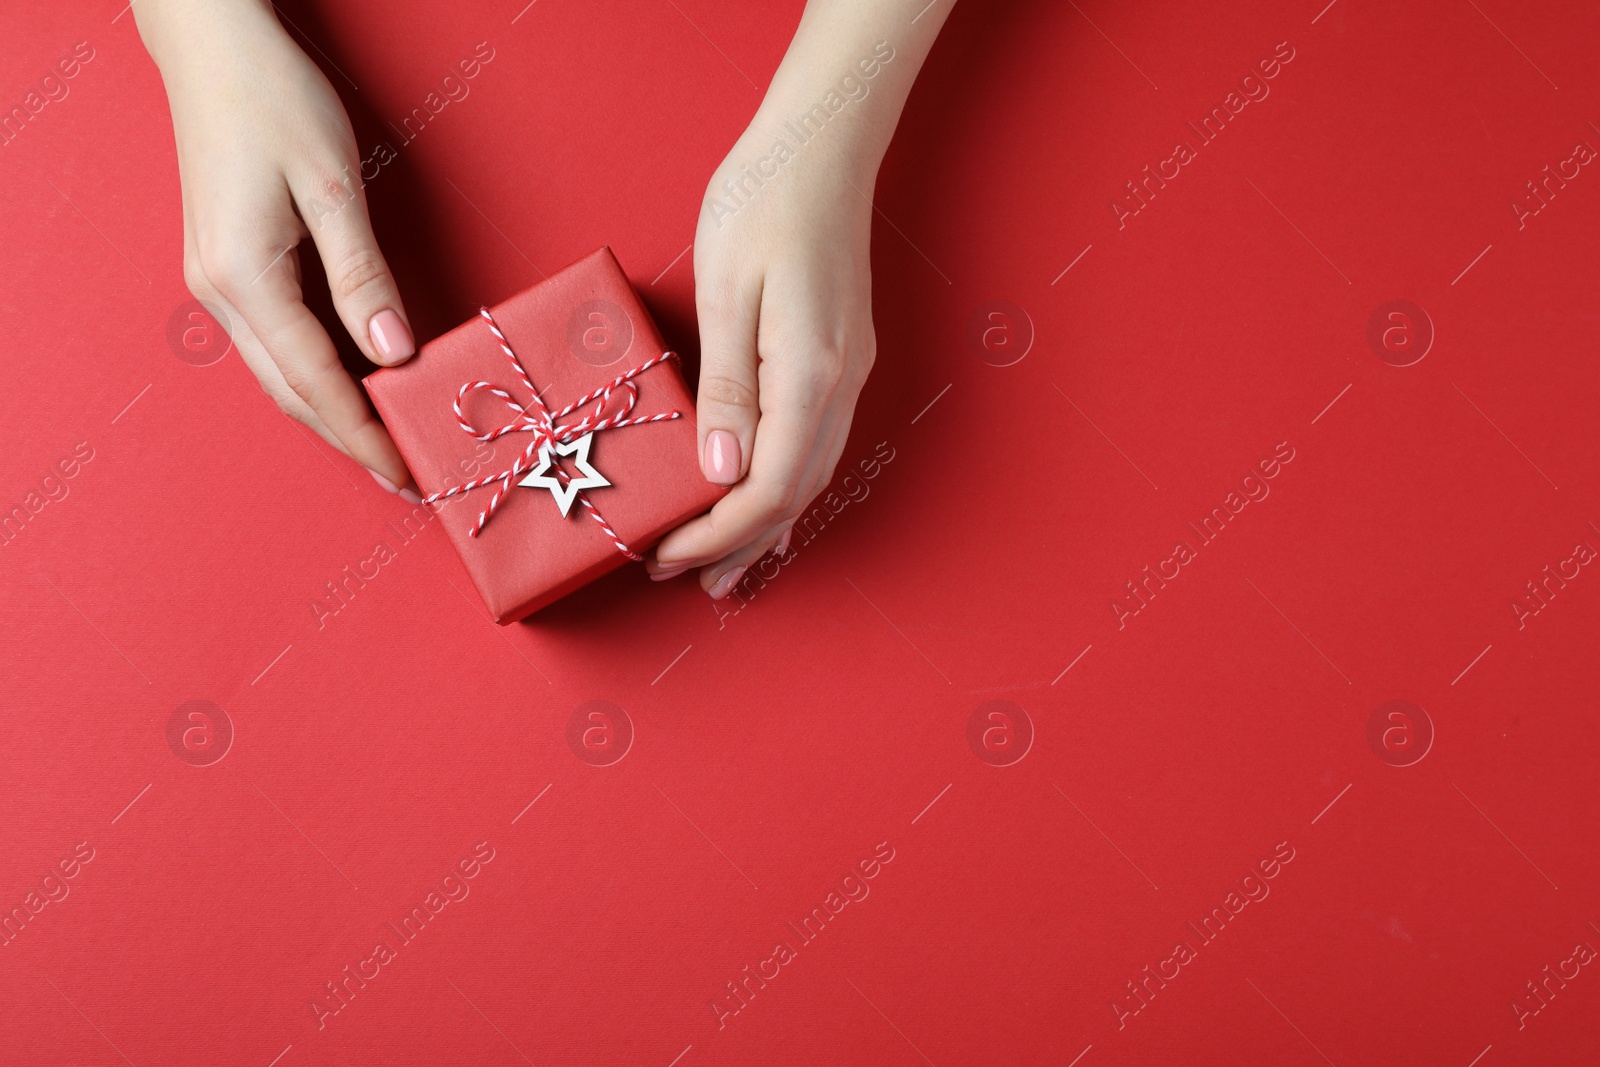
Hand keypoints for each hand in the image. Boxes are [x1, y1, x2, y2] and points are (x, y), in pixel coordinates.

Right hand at [137, 0, 417, 497]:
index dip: (360, 432)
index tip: (403, 472)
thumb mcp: (332, 185)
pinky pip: (274, 341)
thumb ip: (362, 276)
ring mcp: (214, 280)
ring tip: (384, 441)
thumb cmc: (274, 99)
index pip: (313, 381)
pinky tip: (351, 386)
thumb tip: (394, 353)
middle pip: (289, 391)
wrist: (211, 45)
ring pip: (278, 372)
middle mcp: (217, 289)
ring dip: (330, 411)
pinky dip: (314, 374)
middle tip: (403, 474)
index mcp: (242, 276)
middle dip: (346, 437)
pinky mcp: (225, 265)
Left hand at [647, 123, 876, 597]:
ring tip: (720, 565)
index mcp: (809, 374)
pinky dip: (784, 490)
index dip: (716, 534)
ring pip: (809, 478)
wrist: (821, 149)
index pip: (767, 489)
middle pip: (792, 497)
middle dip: (737, 546)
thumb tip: (722, 475)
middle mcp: (840, 386)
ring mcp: (847, 375)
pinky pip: (814, 448)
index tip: (665, 556)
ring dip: (762, 528)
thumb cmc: (763, 203)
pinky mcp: (839, 360)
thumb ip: (728, 389)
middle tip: (685, 581)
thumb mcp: (729, 293)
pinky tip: (762, 504)